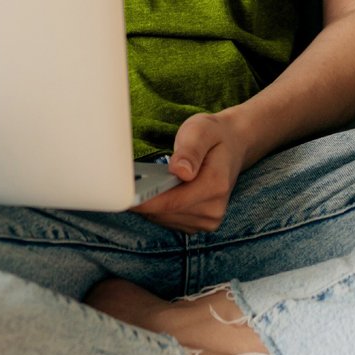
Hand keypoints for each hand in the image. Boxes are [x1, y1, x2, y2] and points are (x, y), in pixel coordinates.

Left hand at [130, 110, 248, 233]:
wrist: (233, 145)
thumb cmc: (212, 136)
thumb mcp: (201, 130)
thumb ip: (190, 150)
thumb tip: (180, 171)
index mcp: (215, 185)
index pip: (171, 202)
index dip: (144, 201)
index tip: (121, 196)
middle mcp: (213, 208)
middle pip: (164, 213)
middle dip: (144, 199)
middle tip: (126, 182)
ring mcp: (207, 220)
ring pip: (163, 219)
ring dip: (149, 204)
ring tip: (140, 184)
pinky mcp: (198, 224)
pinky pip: (168, 221)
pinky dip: (157, 208)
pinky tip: (153, 191)